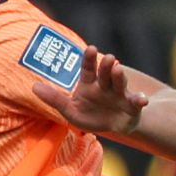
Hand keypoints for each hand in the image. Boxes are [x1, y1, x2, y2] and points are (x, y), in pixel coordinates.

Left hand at [32, 46, 147, 135]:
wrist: (113, 127)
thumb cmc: (91, 116)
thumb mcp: (70, 111)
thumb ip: (54, 99)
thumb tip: (33, 87)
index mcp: (90, 84)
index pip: (88, 68)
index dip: (89, 59)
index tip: (91, 48)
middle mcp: (105, 85)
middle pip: (105, 73)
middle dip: (105, 65)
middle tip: (107, 57)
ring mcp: (120, 95)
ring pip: (119, 83)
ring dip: (119, 76)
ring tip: (117, 69)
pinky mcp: (132, 107)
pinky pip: (137, 102)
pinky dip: (140, 100)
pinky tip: (142, 100)